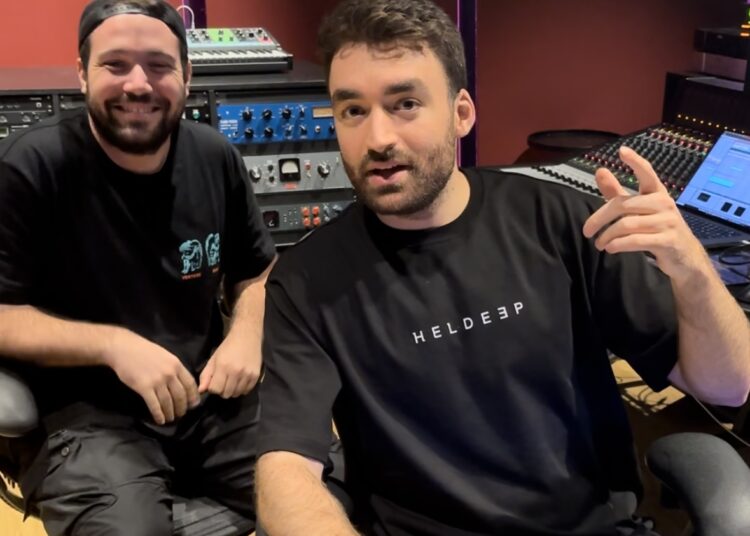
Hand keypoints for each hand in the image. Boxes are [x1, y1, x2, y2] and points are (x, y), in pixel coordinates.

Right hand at [105, 329, 199, 424]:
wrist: (123, 348)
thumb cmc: (143, 351)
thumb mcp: (165, 356)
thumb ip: (174, 368)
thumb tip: (181, 382)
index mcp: (176, 364)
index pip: (190, 384)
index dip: (193, 396)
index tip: (193, 404)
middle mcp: (169, 373)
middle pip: (180, 395)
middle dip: (182, 408)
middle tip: (181, 414)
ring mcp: (157, 381)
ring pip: (168, 402)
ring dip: (170, 413)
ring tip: (170, 419)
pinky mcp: (144, 387)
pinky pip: (154, 405)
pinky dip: (159, 414)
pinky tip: (160, 420)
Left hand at [198, 333, 261, 397]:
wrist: (247, 336)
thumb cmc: (228, 347)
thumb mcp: (213, 359)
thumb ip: (206, 375)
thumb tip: (201, 391)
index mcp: (223, 366)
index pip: (215, 389)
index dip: (213, 387)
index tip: (215, 381)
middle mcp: (236, 372)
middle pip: (226, 394)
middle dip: (222, 390)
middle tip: (224, 381)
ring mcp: (247, 374)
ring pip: (236, 394)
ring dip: (232, 390)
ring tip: (233, 380)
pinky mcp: (256, 376)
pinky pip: (247, 391)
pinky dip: (242, 389)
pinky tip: (241, 380)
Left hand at [582, 146, 709, 283]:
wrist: (683, 256)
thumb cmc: (656, 228)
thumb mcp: (637, 209)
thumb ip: (617, 192)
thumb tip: (600, 171)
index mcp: (656, 192)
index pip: (647, 173)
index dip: (635, 161)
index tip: (622, 151)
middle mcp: (664, 203)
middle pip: (623, 205)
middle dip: (599, 219)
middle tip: (587, 231)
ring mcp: (667, 222)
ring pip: (626, 225)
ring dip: (607, 236)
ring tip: (599, 244)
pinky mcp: (667, 240)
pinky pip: (635, 240)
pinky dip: (618, 245)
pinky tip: (610, 248)